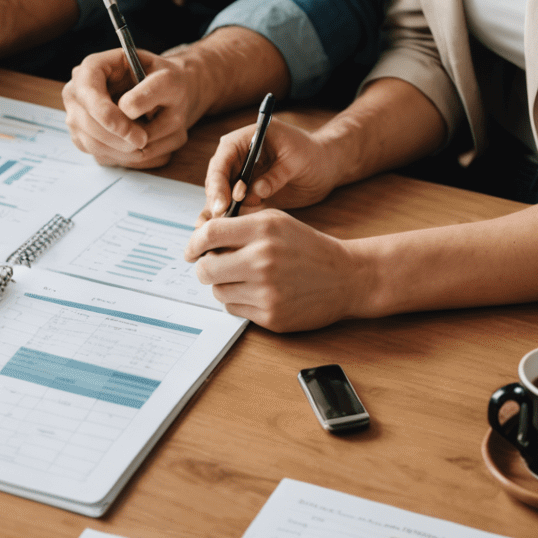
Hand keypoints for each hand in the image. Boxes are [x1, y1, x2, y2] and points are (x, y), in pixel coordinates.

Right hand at [61, 47, 205, 168]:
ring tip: (147, 143)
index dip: (105, 113)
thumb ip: (151, 90)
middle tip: (144, 141)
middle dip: (117, 137)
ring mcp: (77, 116)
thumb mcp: (169, 80)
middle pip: (86, 121)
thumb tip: (127, 109)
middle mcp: (78, 91)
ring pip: (93, 143)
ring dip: (122, 150)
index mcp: (94, 67)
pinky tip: (141, 148)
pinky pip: (100, 155)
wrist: (166, 97)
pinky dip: (123, 157)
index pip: (87, 90)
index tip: (131, 132)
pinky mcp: (85, 138)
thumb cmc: (165, 83)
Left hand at [185, 210, 367, 331]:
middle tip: (215, 266)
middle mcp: (263, 260)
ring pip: (218, 291)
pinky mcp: (271, 316)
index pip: (209, 233)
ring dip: (224, 285)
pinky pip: (234, 309)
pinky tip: (258, 292)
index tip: (192, 250)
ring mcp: (267, 291)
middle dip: (205, 267)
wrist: (346, 277)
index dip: (194, 242)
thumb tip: (199, 233)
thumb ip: (239, 223)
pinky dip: (240, 301)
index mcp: (263, 230)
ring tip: (245, 277)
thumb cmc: (307, 246)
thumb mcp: (275, 221)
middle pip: (206, 268)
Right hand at [201, 117, 343, 218]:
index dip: (218, 182)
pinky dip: (226, 220)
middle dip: (215, 201)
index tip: (222, 205)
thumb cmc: (311, 154)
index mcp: (245, 139)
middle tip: (220, 223)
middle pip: (216, 179)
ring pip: (219, 196)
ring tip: (212, 232)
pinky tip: (218, 234)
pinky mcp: (245, 194)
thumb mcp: (296, 160)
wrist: (322, 165)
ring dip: (216, 213)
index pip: (223, 159)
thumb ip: (275, 175)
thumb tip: (255, 192)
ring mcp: (239, 176)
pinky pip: (231, 207)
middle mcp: (237, 157)